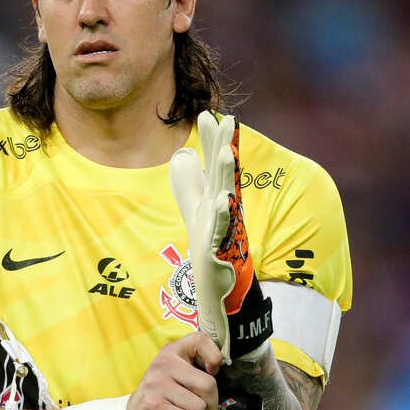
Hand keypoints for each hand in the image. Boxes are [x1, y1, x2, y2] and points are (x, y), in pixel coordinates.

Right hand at [124, 332, 221, 409]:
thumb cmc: (163, 396)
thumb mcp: (175, 373)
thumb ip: (196, 367)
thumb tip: (219, 367)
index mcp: (171, 352)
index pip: (200, 340)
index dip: (214, 357)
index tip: (210, 371)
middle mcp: (162, 365)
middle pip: (208, 385)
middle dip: (208, 403)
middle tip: (194, 407)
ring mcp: (156, 386)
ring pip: (199, 408)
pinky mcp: (153, 408)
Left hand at [170, 111, 272, 362]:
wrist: (222, 295)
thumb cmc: (212, 253)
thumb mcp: (196, 214)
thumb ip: (190, 185)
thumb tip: (183, 155)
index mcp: (215, 201)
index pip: (214, 167)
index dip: (211, 141)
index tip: (208, 113)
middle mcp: (222, 213)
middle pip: (222, 175)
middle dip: (223, 147)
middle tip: (226, 119)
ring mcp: (223, 232)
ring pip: (224, 198)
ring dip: (224, 176)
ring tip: (224, 152)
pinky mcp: (220, 252)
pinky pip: (220, 231)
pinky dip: (220, 215)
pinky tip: (221, 200)